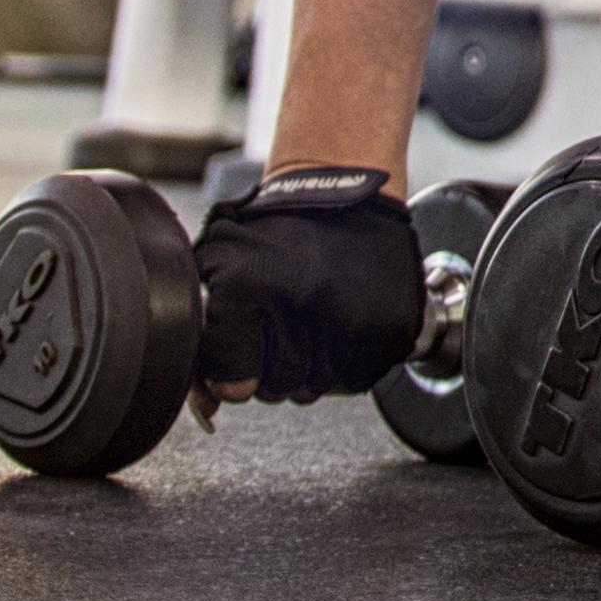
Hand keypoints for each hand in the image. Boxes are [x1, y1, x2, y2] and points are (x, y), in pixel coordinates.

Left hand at [190, 167, 423, 417]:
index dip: (234, 368)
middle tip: (282, 325)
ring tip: (313, 318)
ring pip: (317, 387)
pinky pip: (356, 379)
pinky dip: (347, 361)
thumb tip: (211, 406)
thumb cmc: (275, 231)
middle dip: (272, 366)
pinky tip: (341, 321)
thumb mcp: (219, 267)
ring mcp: (354, 320)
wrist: (342, 193)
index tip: (243, 346)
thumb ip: (208, 339)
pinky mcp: (391, 327)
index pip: (233, 382)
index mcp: (249, 288)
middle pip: (277, 388)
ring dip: (311, 365)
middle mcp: (305, 305)